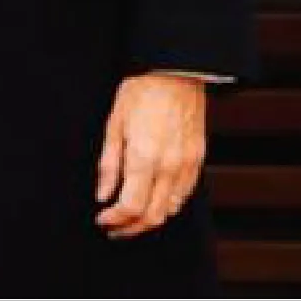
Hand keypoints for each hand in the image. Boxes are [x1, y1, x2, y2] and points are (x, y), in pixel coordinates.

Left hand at [95, 73, 207, 238]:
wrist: (177, 72)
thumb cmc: (143, 90)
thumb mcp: (115, 122)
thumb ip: (109, 164)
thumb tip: (103, 194)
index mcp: (144, 157)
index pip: (130, 207)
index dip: (114, 219)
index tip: (103, 218)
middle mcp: (169, 166)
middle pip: (152, 217)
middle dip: (130, 228)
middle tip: (114, 226)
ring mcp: (186, 165)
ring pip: (170, 210)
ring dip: (149, 220)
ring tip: (131, 216)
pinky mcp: (197, 160)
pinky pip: (184, 195)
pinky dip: (167, 205)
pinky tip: (153, 200)